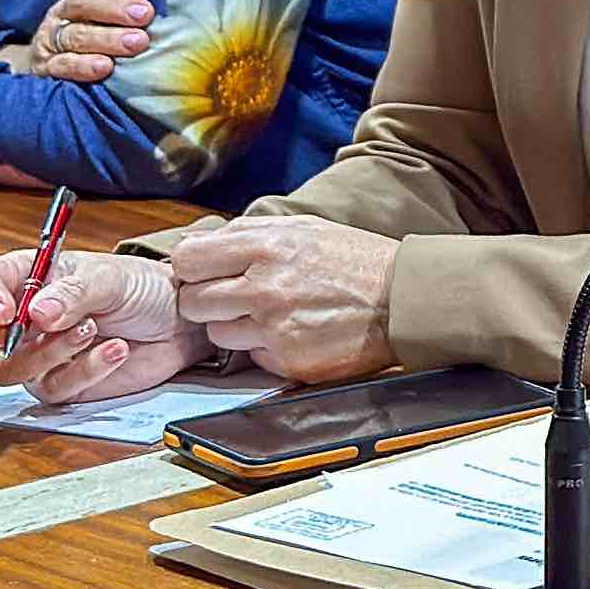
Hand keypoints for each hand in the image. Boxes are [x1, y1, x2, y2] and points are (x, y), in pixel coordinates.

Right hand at [0, 248, 204, 404]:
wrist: (179, 321)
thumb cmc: (141, 288)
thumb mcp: (110, 278)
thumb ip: (73, 292)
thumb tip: (37, 313)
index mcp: (25, 279)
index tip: (4, 309)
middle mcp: (20, 320)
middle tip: (14, 332)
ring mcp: (36, 356)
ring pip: (8, 369)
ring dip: (49, 351)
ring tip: (92, 329)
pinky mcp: (63, 385)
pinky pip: (54, 388)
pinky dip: (85, 369)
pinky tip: (115, 350)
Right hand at [7, 0, 150, 85]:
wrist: (53, 75)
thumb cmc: (101, 45)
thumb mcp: (116, 23)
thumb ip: (139, 11)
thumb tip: (189, 2)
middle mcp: (66, 13)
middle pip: (85, 1)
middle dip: (115, 5)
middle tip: (145, 13)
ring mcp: (52, 40)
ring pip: (77, 34)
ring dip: (107, 38)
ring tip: (137, 43)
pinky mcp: (47, 68)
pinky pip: (62, 65)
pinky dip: (83, 66)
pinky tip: (104, 67)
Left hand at [164, 218, 401, 383]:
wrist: (402, 299)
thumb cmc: (353, 260)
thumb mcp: (301, 228)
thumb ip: (247, 234)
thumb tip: (197, 245)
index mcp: (264, 246)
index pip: (187, 260)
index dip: (191, 268)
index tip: (203, 272)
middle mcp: (264, 287)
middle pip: (192, 301)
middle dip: (206, 300)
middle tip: (232, 296)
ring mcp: (275, 327)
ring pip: (217, 333)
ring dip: (234, 326)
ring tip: (268, 314)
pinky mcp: (288, 360)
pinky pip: (251, 357)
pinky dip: (264, 347)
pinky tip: (291, 332)